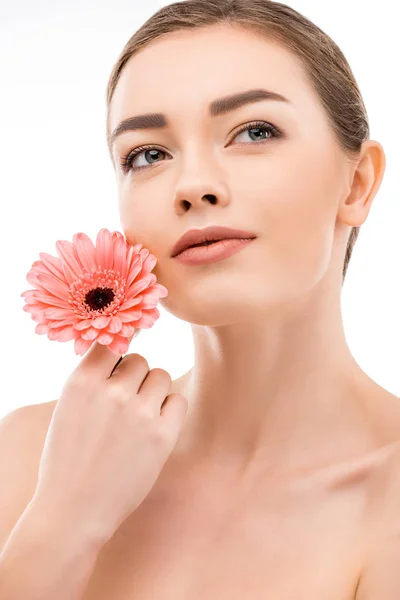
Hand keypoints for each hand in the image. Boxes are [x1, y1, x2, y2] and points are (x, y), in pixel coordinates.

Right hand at [31, 341, 187, 542]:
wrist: (75, 510)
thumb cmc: (68, 459)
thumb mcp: (68, 408)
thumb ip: (93, 380)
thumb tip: (123, 353)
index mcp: (82, 382)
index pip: (111, 343)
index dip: (118, 353)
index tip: (121, 363)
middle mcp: (112, 391)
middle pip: (140, 361)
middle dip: (134, 378)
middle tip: (124, 403)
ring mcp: (140, 412)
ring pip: (161, 376)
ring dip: (152, 391)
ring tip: (138, 416)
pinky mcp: (163, 434)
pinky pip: (178, 400)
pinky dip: (169, 409)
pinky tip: (154, 426)